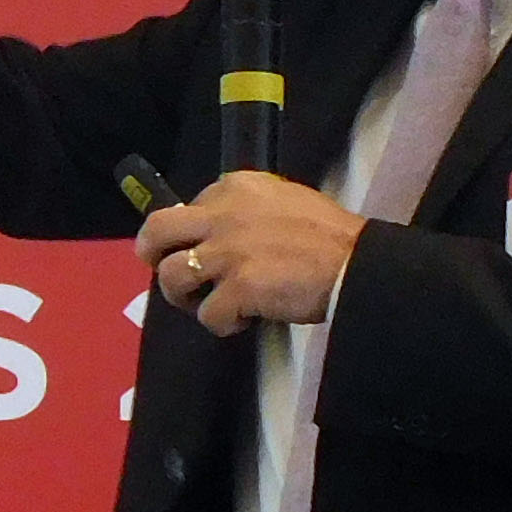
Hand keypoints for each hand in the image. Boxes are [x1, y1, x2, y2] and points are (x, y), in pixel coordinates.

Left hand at [138, 174, 367, 334]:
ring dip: (186, 297)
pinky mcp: (237, 288)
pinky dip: (222, 324)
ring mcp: (226, 251)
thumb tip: (220, 234)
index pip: (189, 207)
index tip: (207, 250)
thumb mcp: (283, 200)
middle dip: (152, 254)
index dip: (192, 235)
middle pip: (156, 230)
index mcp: (235, 187)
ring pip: (170, 276)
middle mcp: (222, 214)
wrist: (359, 264)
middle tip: (170, 274)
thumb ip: (246, 210)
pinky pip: (207, 315)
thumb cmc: (330, 236)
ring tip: (211, 304)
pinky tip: (244, 321)